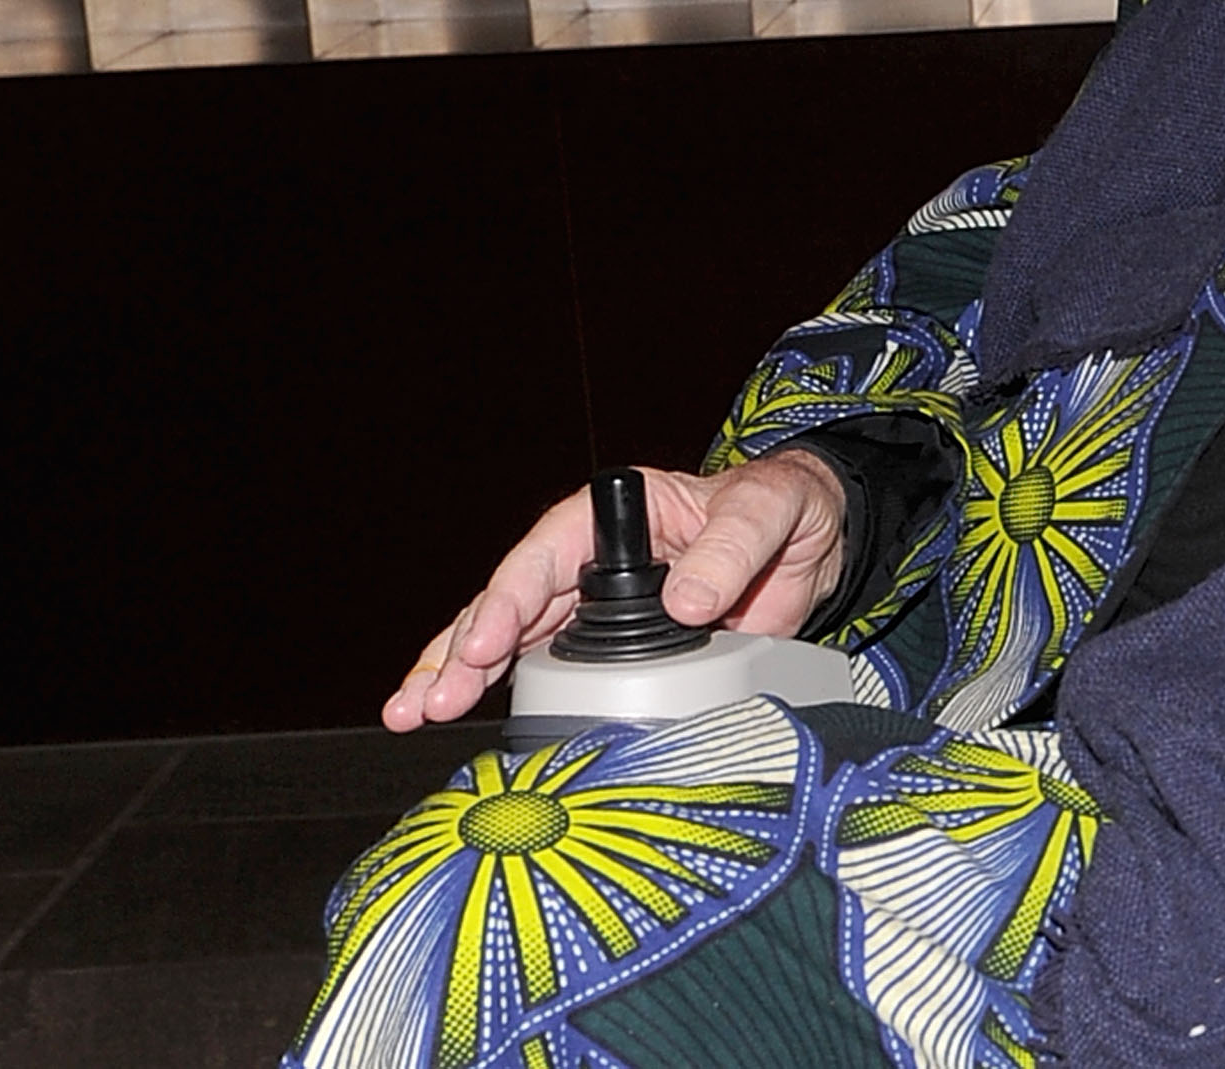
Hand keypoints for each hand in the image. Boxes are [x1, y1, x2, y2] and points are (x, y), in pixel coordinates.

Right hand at [382, 450, 848, 731]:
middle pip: (509, 604)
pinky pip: (547, 674)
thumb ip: (730, 548)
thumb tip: (687, 600)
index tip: (486, 643)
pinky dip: (503, 697)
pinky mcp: (613, 654)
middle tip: (425, 700)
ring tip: (409, 712)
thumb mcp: (766, 510)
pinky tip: (455, 719)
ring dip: (458, 676)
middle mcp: (590, 561)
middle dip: (461, 652)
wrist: (815, 541)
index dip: (511, 597)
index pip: (546, 554)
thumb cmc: (782, 505)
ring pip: (509, 642)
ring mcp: (594, 610)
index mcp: (616, 517)